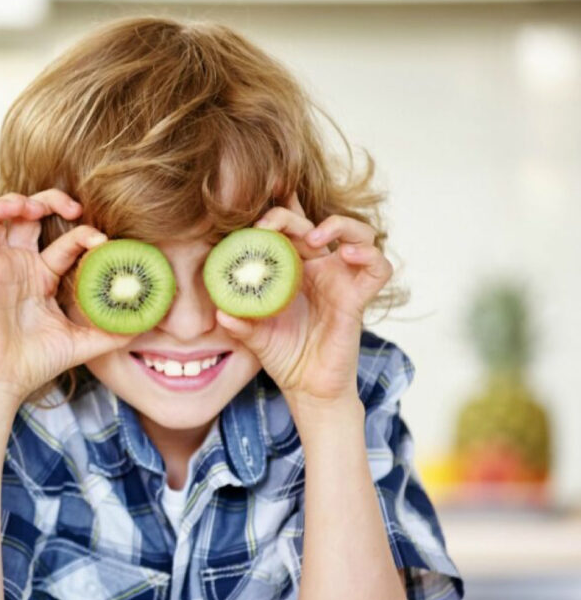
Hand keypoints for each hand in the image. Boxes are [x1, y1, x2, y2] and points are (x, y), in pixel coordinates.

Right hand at [0, 189, 131, 403]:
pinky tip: (18, 206)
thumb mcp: (84, 343)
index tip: (104, 242)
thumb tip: (148, 322)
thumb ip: (113, 331)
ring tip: (44, 205)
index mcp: (43, 278)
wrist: (3, 381)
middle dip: (56, 202)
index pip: (67, 242)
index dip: (85, 234)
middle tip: (77, 209)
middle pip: (36, 216)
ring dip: (28, 200)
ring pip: (9, 214)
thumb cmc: (35, 363)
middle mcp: (22, 266)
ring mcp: (2, 264)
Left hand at [215, 193, 392, 414]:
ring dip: (338, 225)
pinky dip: (369, 254)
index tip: (253, 218)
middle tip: (269, 226)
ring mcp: (342, 280)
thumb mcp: (255, 337)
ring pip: (358, 233)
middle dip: (292, 216)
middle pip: (315, 223)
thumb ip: (240, 324)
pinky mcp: (359, 297)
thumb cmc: (283, 356)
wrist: (307, 388)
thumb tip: (221, 312)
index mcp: (293, 270)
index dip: (278, 212)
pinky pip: (378, 267)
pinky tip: (349, 254)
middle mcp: (320, 269)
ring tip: (314, 237)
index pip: (289, 228)